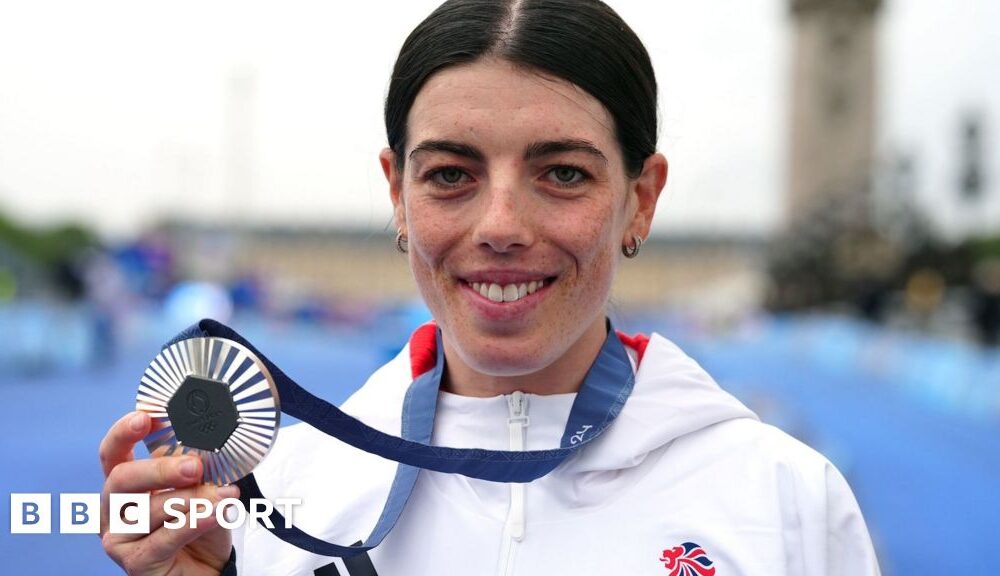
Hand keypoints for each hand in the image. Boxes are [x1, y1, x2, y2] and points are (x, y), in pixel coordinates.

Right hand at [99, 411, 237, 574]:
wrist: (208, 570)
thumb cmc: (199, 526)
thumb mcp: (201, 489)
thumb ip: (194, 470)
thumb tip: (203, 447)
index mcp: (125, 485)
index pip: (112, 453)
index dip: (123, 433)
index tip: (143, 417)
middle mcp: (113, 510)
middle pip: (122, 479)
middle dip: (160, 468)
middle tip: (195, 466)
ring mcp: (119, 538)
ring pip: (150, 509)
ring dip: (193, 499)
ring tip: (225, 496)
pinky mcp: (135, 563)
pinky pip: (165, 537)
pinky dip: (195, 522)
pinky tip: (217, 513)